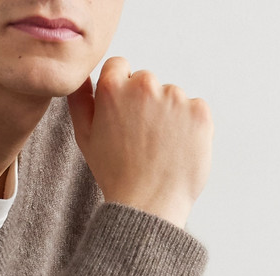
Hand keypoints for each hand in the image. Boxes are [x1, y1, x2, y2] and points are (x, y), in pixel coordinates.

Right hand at [66, 57, 212, 228]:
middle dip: (146, 105)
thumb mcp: (85, 138)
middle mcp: (144, 85)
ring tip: (161, 150)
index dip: (122, 92)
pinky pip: (196, 110)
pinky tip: (178, 150)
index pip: (119, 67)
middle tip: (143, 141)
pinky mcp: (199, 112)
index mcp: (112, 87)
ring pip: (172, 97)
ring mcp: (175, 97)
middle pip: (147, 83)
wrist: (148, 206)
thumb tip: (82, 76)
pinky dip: (191, 128)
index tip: (126, 116)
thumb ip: (80, 100)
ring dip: (169, 117)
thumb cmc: (115, 175)